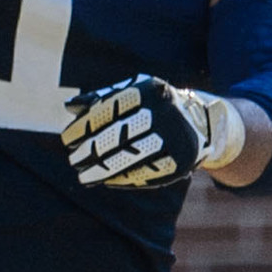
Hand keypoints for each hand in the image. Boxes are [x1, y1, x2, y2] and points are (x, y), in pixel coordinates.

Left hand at [61, 75, 245, 188]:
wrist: (203, 121)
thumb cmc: (156, 105)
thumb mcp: (135, 93)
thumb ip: (103, 98)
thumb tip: (69, 107)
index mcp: (151, 90)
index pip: (110, 108)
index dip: (85, 126)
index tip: (68, 139)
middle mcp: (165, 113)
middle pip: (119, 135)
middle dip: (92, 150)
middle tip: (73, 160)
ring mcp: (175, 138)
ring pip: (131, 157)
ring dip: (103, 169)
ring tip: (83, 176)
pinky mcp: (180, 161)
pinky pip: (146, 173)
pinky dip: (123, 179)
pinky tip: (106, 181)